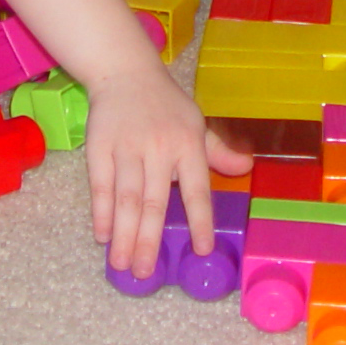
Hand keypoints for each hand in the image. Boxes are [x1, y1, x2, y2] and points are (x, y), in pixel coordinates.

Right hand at [87, 64, 254, 275]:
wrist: (126, 71)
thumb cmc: (166, 104)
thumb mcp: (196, 123)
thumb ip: (219, 151)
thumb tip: (246, 168)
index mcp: (188, 145)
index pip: (198, 190)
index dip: (200, 221)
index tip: (201, 250)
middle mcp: (159, 149)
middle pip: (154, 202)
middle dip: (148, 240)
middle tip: (145, 273)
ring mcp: (127, 148)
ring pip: (126, 198)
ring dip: (123, 234)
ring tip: (121, 264)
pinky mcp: (99, 147)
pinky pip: (101, 185)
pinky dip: (101, 212)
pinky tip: (102, 235)